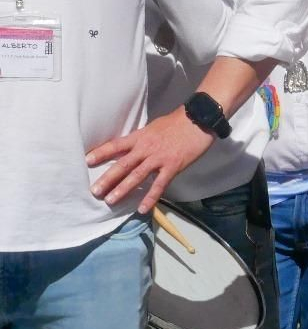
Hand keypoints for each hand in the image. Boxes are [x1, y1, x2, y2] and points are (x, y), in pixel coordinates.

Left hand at [86, 109, 215, 210]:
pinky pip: (159, 185)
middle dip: (107, 178)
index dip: (101, 152)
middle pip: (123, 164)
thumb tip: (132, 147)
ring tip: (110, 200)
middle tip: (94, 191)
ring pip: (137, 175)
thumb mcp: (154, 127)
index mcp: (141, 136)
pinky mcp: (172, 166)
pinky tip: (142, 208)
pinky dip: (150, 197)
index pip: (116, 145)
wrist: (198, 119)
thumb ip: (143, 138)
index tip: (86, 161)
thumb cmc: (177, 122)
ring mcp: (159, 158)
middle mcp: (146, 148)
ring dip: (123, 189)